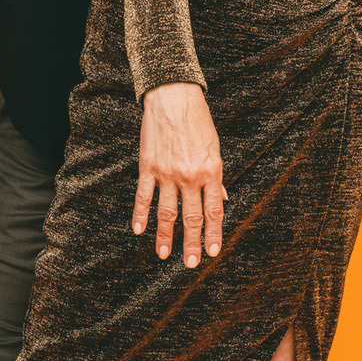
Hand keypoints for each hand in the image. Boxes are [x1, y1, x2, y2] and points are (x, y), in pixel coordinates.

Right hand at [133, 83, 224, 267]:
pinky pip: (143, 196)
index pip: (213, 211)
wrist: (173, 97)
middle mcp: (190, 176)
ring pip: (166, 213)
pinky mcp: (148, 167)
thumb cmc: (198, 121)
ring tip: (164, 255)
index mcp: (211, 172)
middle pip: (191, 218)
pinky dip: (140, 215)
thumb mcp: (215, 148)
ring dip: (165, 236)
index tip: (211, 253)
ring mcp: (167, 173)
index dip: (213, 234)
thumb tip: (222, 199)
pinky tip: (139, 231)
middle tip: (189, 264)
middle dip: (191, 243)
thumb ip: (216, 177)